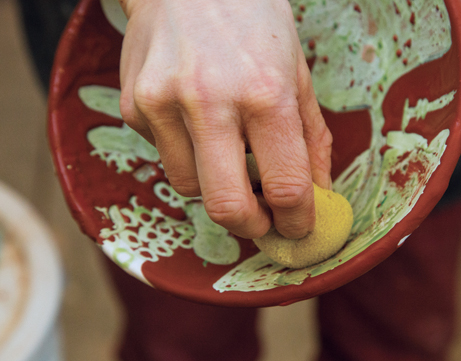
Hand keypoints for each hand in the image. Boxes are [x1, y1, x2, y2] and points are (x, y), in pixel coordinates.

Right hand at [118, 0, 331, 238]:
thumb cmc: (254, 22)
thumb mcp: (298, 74)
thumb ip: (311, 140)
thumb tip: (316, 194)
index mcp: (265, 94)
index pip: (287, 186)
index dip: (297, 221)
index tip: (297, 227)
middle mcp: (210, 101)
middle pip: (226, 207)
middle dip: (251, 227)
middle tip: (263, 221)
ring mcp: (163, 104)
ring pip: (190, 189)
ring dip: (216, 185)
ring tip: (228, 150)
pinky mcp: (133, 105)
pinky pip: (165, 157)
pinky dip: (188, 153)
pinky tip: (196, 118)